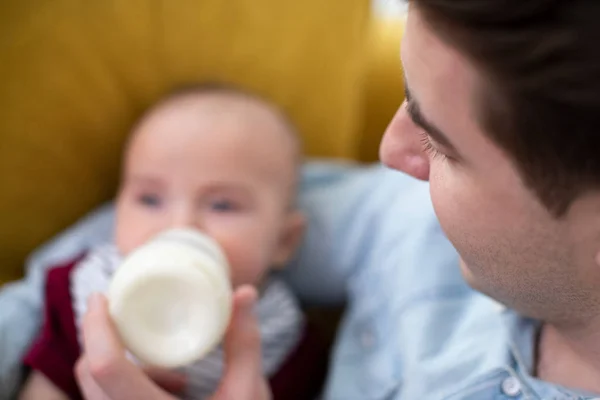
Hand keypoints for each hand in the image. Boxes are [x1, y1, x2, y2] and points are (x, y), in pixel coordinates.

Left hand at [75, 286, 270, 399]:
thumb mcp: (248, 392)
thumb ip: (245, 343)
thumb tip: (245, 291)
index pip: (106, 368)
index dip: (96, 327)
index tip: (102, 296)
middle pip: (89, 373)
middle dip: (106, 337)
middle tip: (128, 311)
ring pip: (94, 390)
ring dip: (121, 362)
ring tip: (174, 368)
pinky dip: (129, 382)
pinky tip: (174, 386)